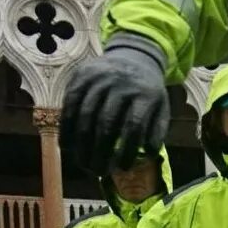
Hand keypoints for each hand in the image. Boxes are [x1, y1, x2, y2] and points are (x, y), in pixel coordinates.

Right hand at [60, 34, 170, 172]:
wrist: (134, 55)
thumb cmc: (147, 91)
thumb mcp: (161, 107)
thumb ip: (156, 130)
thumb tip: (147, 154)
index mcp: (145, 94)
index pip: (134, 126)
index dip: (127, 150)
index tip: (122, 169)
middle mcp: (121, 84)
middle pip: (107, 123)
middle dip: (100, 152)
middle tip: (97, 172)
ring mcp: (99, 78)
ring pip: (86, 115)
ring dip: (82, 144)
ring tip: (82, 164)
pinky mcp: (81, 76)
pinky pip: (70, 104)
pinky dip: (67, 127)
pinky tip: (66, 146)